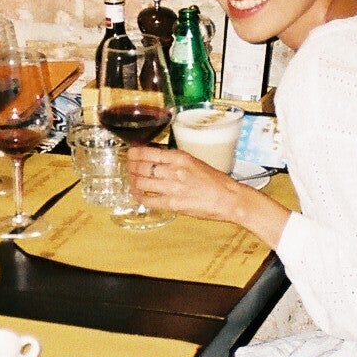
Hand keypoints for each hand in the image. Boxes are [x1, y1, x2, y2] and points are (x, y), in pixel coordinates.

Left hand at [125, 145, 245, 223]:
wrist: (228, 198)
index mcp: (180, 157)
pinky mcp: (173, 204)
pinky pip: (149, 200)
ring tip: (131, 180)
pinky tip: (137, 194)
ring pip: (142, 182)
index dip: (135, 153)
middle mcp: (174, 171)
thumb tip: (157, 159)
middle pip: (142, 167)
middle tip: (128, 167)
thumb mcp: (195, 162)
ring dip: (133, 181)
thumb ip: (175, 161)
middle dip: (131, 167)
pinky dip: (139, 197)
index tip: (130, 153)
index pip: (149, 152)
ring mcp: (172, 188)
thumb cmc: (215, 181)